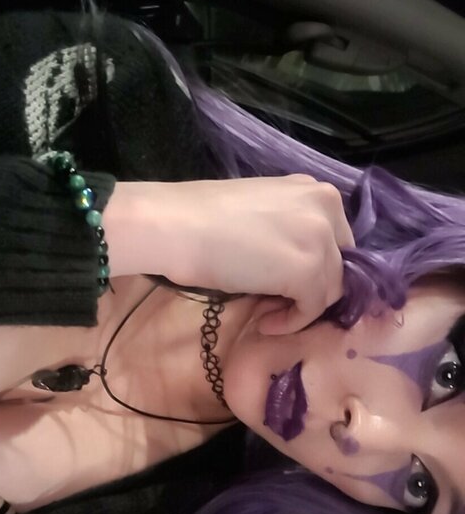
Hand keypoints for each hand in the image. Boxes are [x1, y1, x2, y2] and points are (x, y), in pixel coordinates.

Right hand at [104, 175, 354, 333]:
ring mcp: (322, 238)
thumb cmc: (202, 217)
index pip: (336, 241)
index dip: (313, 267)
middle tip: (275, 300)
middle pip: (339, 266)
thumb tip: (297, 268)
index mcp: (317, 190)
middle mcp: (328, 208)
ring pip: (330, 290)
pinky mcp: (310, 271)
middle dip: (312, 288)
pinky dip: (291, 322)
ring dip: (300, 308)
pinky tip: (265, 322)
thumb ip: (290, 231)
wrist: (176, 225)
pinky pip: (313, 309)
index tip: (283, 283)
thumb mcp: (263, 214)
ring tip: (265, 312)